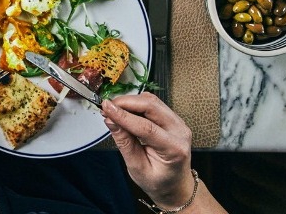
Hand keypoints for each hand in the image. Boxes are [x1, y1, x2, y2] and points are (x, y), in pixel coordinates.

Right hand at [103, 93, 194, 209]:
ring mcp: (178, 123)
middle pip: (151, 106)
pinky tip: (125, 111)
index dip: (123, 116)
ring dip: (130, 101)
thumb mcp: (137, 167)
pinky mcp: (173, 118)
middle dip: (126, 102)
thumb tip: (110, 120)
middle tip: (107, 107)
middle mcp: (180, 132)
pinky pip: (153, 104)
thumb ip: (124, 142)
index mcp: (174, 149)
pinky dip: (136, 104)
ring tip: (113, 110)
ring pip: (152, 101)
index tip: (106, 108)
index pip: (146, 127)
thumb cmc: (159, 181)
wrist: (176, 185)